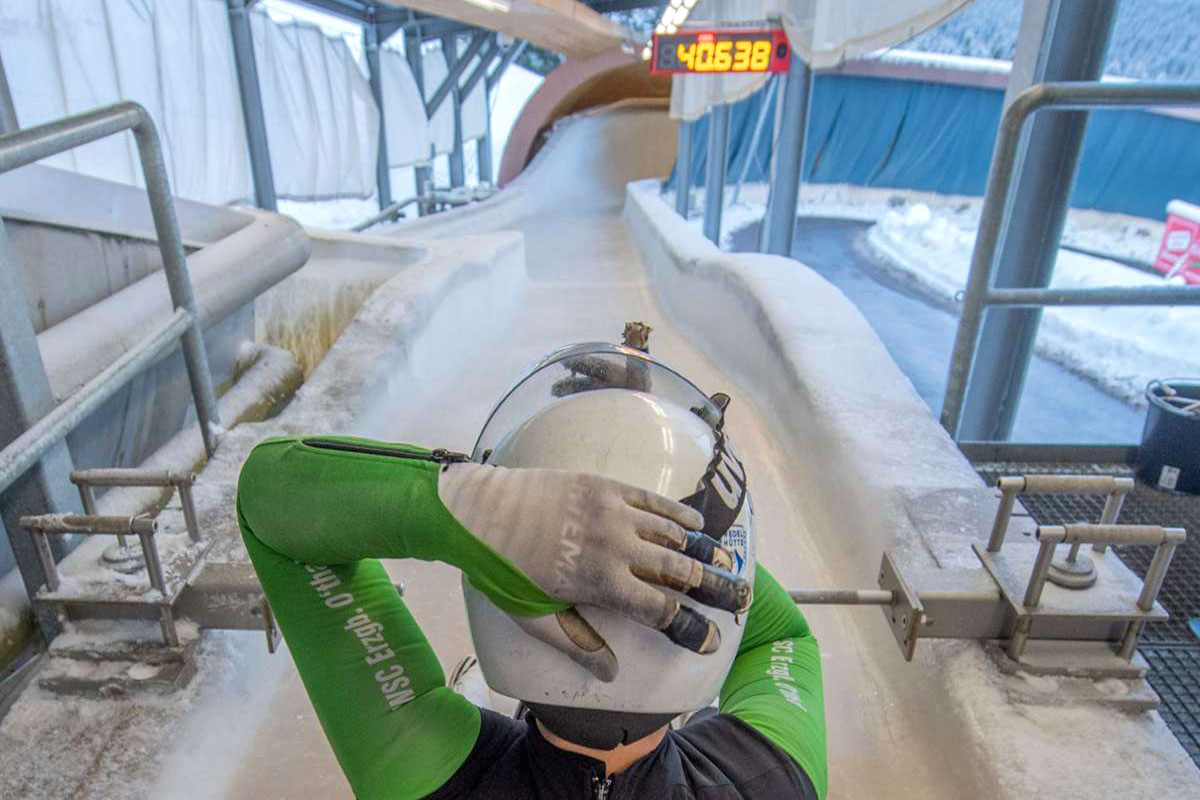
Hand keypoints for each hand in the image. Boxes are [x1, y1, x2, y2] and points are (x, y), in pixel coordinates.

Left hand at [439, 463, 749, 680]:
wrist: (477, 511)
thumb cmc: (500, 569)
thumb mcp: (534, 617)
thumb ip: (577, 643)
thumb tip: (611, 671)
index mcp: (602, 584)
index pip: (662, 610)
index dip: (693, 627)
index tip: (713, 637)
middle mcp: (617, 547)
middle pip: (681, 570)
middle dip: (716, 587)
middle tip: (741, 599)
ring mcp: (614, 512)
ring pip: (672, 533)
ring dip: (703, 549)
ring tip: (727, 562)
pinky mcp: (605, 487)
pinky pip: (653, 501)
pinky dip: (677, 513)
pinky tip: (694, 524)